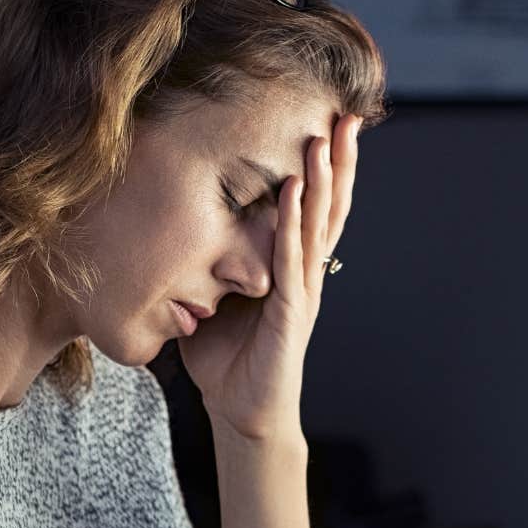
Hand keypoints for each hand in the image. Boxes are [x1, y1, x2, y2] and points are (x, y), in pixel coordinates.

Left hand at [178, 113, 359, 442]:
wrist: (242, 412)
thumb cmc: (228, 360)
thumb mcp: (214, 298)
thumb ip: (210, 263)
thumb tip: (178, 227)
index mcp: (293, 267)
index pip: (316, 208)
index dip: (327, 168)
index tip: (333, 123)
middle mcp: (306, 273)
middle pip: (330, 206)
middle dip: (340, 160)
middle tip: (350, 115)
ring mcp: (303, 290)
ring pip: (318, 225)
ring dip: (322, 180)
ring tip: (327, 139)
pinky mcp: (292, 311)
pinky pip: (293, 258)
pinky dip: (294, 222)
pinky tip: (295, 190)